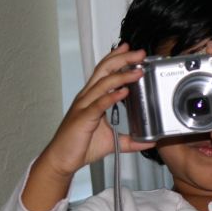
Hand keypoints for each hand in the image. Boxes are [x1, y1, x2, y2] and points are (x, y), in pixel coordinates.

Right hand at [22, 43, 155, 210]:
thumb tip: (149, 142)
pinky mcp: (83, 118)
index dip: (117, 58)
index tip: (131, 50)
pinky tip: (124, 92)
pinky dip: (112, 96)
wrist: (62, 160)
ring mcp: (84, 106)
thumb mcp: (112, 142)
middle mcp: (87, 97)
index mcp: (92, 98)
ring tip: (138, 71)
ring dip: (122, 75)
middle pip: (104, 70)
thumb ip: (130, 141)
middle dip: (123, 59)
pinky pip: (99, 104)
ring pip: (103, 84)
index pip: (104, 71)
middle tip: (139, 53)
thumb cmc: (81, 147)